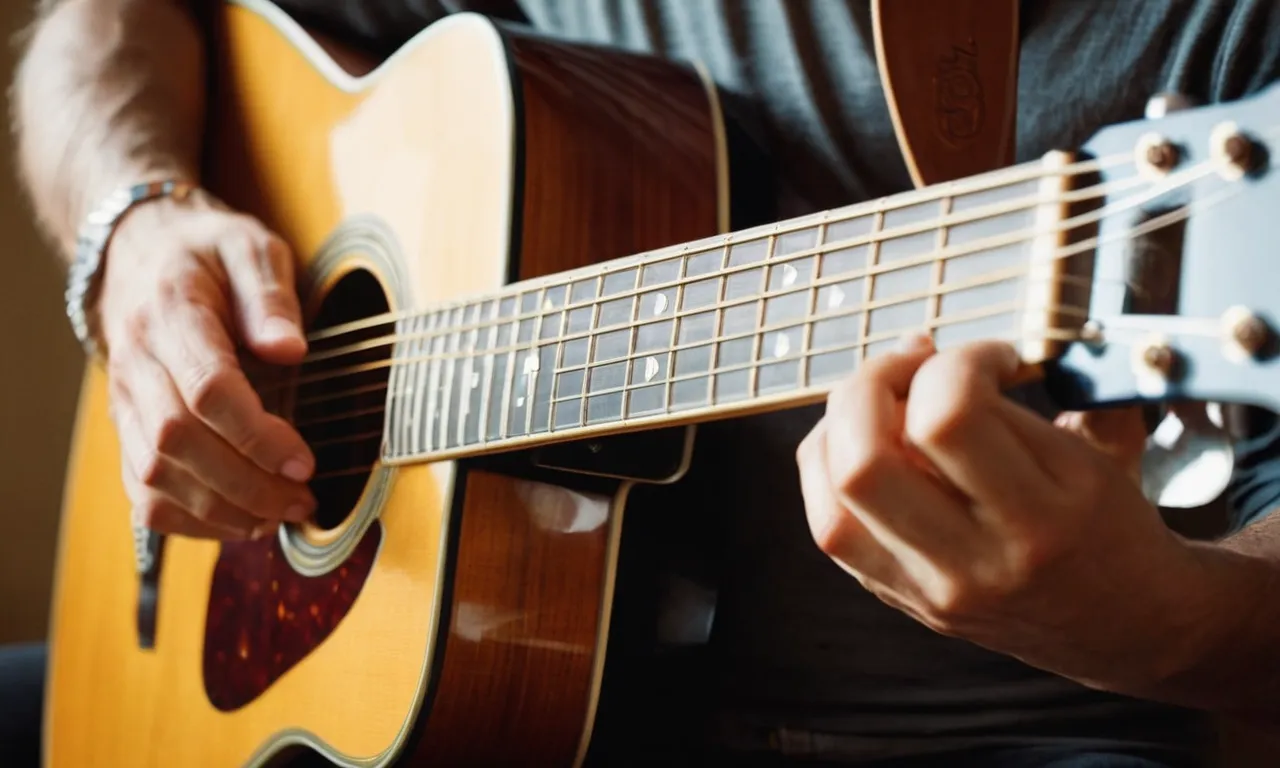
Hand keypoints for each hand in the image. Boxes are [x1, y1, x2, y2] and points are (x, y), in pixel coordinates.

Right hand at [98, 190, 315, 540]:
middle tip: (302, 499)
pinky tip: (240, 521)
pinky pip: (142, 492)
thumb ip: (271, 295)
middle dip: (246, 484)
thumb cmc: (207, 251)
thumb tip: (290, 350)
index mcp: (172, 315)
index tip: (305, 461)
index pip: (207, 390)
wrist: (141, 250)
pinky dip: (189, 520)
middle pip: (176, 443)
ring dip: (220, 510)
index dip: (257, 436)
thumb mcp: (250, 247)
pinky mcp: (126, 428)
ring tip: (280, 515)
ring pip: (153, 476)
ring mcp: (125, 401)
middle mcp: (137, 364)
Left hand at [796, 333, 1220, 690]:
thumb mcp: (1098, 451)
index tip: (989, 358)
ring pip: (835, 494)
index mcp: (1043, 519)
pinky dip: (830, 465)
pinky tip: (861, 439)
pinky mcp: (900, 595)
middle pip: (866, 462)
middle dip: (871, 384)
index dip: (956, 360)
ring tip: (883, 400)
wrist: (1127, 627)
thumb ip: (1022, 395)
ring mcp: (929, 586)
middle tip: (912, 366)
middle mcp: (978, 563)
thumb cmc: (1110, 524)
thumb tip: (926, 348)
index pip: (950, 417)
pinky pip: (830, 523)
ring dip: (841, 424)